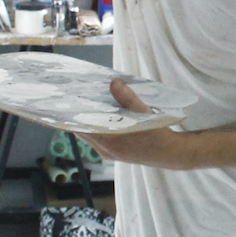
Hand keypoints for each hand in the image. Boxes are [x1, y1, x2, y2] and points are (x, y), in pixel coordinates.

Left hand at [77, 79, 196, 169]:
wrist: (171, 154)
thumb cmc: (158, 133)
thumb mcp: (144, 113)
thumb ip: (127, 98)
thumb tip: (114, 82)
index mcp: (109, 141)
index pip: (80, 127)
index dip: (70, 115)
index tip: (64, 102)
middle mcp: (105, 149)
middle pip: (83, 130)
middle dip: (77, 115)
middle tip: (72, 97)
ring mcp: (109, 153)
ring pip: (90, 135)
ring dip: (87, 121)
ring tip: (84, 103)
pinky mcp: (115, 153)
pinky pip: (98, 138)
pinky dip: (96, 126)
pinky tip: (100, 115)